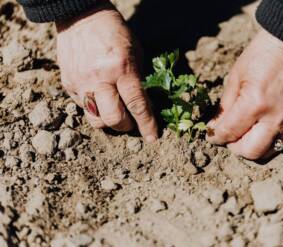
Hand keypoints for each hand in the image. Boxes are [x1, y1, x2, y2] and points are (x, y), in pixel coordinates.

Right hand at [56, 2, 157, 141]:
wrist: (81, 17)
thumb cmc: (115, 33)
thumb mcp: (136, 53)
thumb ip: (140, 80)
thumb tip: (145, 106)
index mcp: (121, 68)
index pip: (137, 105)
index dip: (147, 124)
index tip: (153, 138)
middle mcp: (99, 79)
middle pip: (114, 119)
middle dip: (127, 126)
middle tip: (132, 122)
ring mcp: (81, 83)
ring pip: (96, 120)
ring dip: (109, 122)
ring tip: (115, 112)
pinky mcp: (68, 84)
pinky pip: (83, 108)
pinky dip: (95, 109)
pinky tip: (101, 98)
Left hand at [207, 30, 282, 159]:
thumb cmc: (259, 56)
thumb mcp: (234, 79)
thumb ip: (224, 108)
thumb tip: (215, 129)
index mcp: (254, 103)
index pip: (230, 133)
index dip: (216, 137)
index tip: (211, 135)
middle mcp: (275, 117)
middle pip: (250, 152)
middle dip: (234, 147)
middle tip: (228, 136)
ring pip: (267, 151)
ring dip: (251, 147)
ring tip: (243, 133)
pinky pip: (280, 140)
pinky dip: (265, 139)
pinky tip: (258, 126)